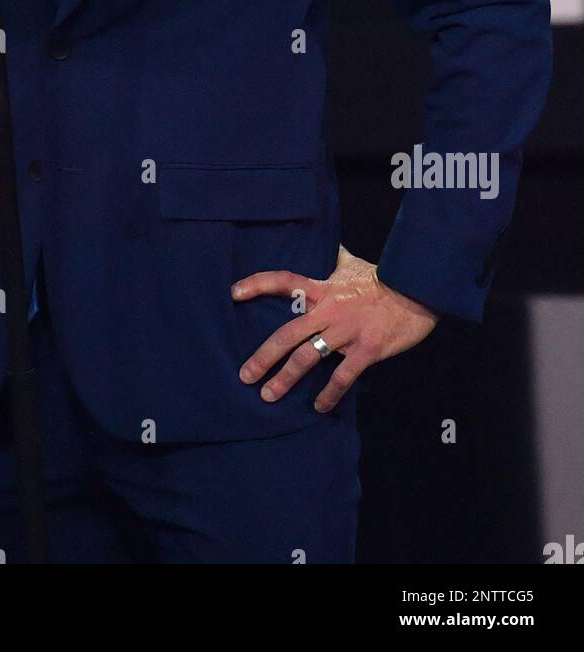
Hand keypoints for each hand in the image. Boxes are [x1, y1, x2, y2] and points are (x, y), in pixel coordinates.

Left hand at [231, 244, 439, 411]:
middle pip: (287, 334)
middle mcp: (329, 311)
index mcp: (324, 289)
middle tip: (244, 376)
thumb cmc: (384, 278)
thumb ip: (337, 259)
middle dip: (263, 357)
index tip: (234, 293)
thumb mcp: (354, 264)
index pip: (284, 282)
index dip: (258, 285)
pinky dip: (329, 394)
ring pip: (307, 358)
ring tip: (268, 396)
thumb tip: (331, 244)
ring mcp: (346, 332)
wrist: (418, 290)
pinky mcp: (366, 349)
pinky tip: (318, 407)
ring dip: (285, 379)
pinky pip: (342, 376)